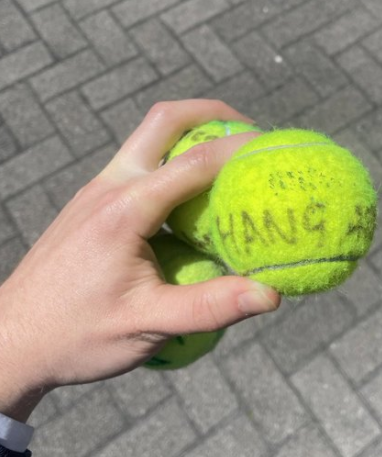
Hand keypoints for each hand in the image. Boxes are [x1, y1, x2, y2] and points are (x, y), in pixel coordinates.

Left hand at [0, 100, 280, 421]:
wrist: (10, 342)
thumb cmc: (76, 336)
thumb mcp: (148, 326)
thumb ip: (211, 307)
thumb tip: (272, 295)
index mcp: (125, 211)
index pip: (194, 161)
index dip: (242, 149)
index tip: (280, 149)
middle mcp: (109, 188)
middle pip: (164, 121)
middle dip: (214, 114)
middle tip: (256, 133)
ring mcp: (98, 192)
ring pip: (150, 139)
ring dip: (194, 137)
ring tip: (236, 165)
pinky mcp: (94, 205)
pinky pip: (142, 166)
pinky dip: (177, 165)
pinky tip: (199, 203)